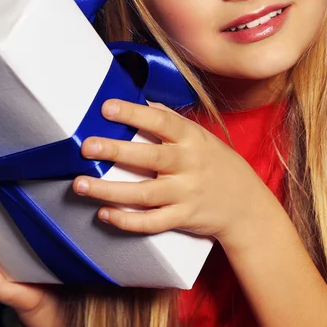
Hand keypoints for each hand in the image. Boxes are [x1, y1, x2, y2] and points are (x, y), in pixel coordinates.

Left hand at [72, 99, 267, 241]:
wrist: (246, 205)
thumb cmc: (218, 164)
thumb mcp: (202, 137)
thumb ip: (173, 121)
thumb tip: (144, 103)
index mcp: (192, 140)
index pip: (161, 122)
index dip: (133, 114)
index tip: (106, 107)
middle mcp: (189, 165)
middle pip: (149, 158)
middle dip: (116, 151)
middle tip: (87, 146)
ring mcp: (185, 194)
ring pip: (143, 195)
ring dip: (109, 190)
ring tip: (81, 184)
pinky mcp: (182, 219)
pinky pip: (150, 223)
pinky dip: (126, 220)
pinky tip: (104, 213)